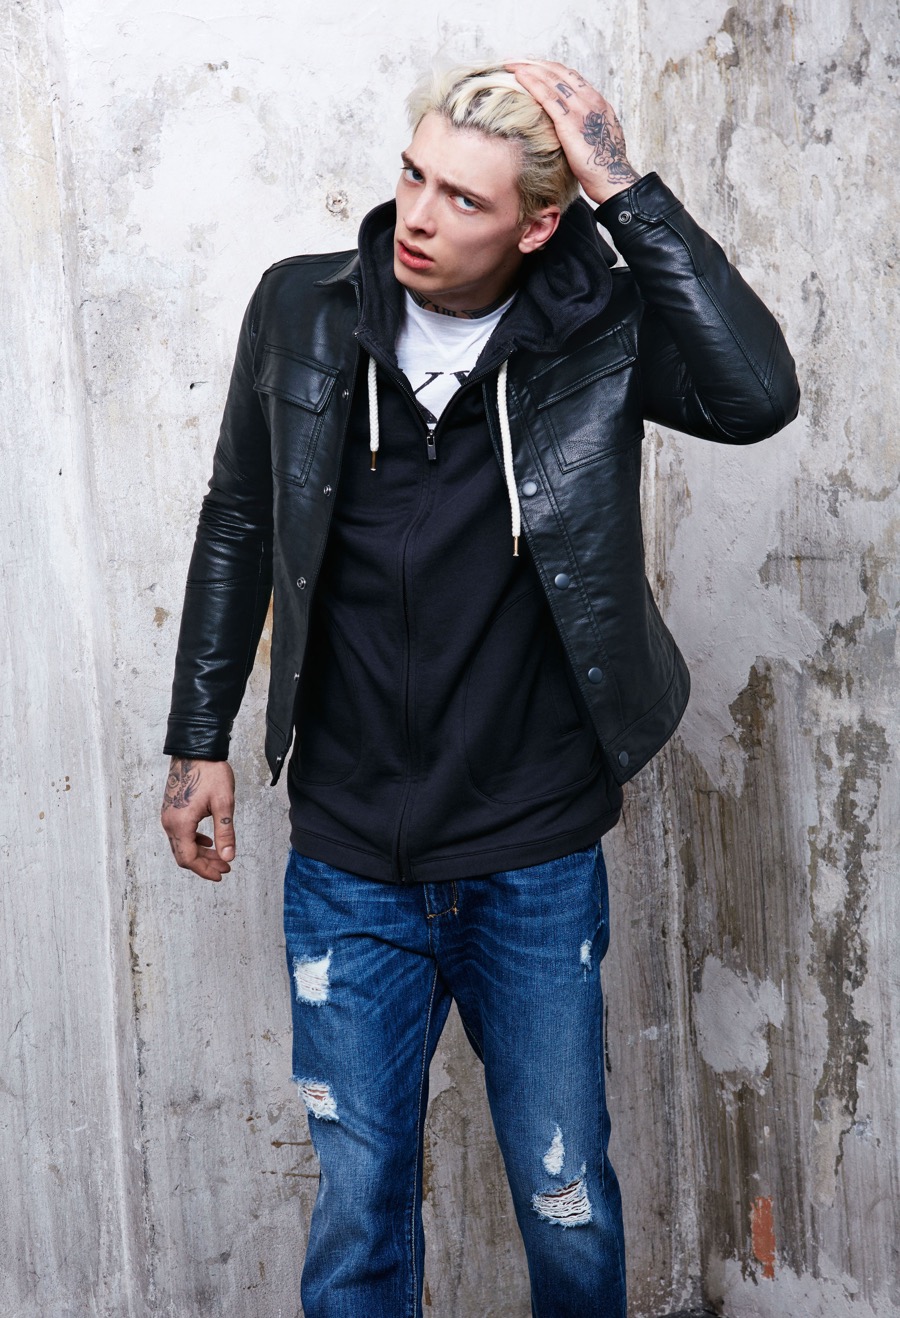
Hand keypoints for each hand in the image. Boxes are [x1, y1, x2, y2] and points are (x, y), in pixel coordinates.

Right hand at [161, 757, 235, 881]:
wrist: (196, 750)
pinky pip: (179, 834)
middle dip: (204, 864)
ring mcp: (168, 816)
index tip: (222, 873)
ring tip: (220, 856)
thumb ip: (225, 833)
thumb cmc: (210, 773)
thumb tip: (228, 857)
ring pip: (181, 845)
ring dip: (200, 853)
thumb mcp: (223, 804)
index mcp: (180, 824)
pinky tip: (208, 841)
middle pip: (183, 855)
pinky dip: (194, 842)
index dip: (205, 870)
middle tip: (224, 867)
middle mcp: (169, 822)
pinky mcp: (171, 810)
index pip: (189, 859)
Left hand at [506, 61, 639, 205]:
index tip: (532, 67)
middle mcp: (589, 98)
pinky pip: (547, 96)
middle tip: (515, 60)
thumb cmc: (603, 165)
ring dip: (529, 68)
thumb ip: (585, 125)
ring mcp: (580, 108)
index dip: (549, 69)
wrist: (612, 178)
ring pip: (551, 79)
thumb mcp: (597, 137)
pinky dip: (531, 83)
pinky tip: (518, 76)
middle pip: (558, 72)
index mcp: (596, 101)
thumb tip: (572, 128)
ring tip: (511, 64)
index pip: (570, 77)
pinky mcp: (568, 121)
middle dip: (535, 63)